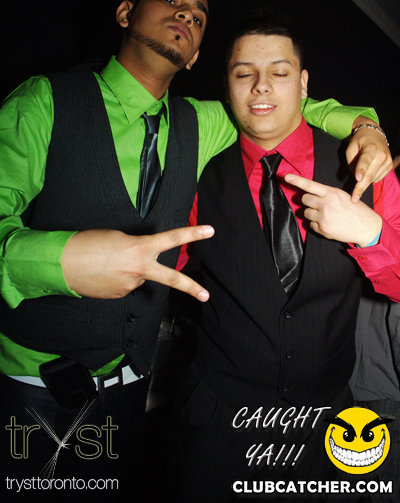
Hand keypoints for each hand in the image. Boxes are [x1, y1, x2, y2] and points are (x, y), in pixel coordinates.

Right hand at [62, 226, 214, 300]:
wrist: (62, 264)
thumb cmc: (87, 244)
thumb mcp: (118, 236)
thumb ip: (137, 246)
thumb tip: (141, 258)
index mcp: (140, 248)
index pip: (171, 238)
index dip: (192, 233)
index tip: (209, 230)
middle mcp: (139, 269)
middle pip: (171, 279)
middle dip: (190, 287)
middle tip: (205, 295)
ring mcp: (130, 285)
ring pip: (138, 277)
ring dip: (128, 271)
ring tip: (106, 264)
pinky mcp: (119, 296)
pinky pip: (125, 285)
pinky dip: (117, 279)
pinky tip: (103, 274)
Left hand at [284, 174, 381, 246]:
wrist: (365, 227)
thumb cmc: (354, 209)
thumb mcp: (342, 195)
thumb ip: (326, 194)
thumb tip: (309, 193)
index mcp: (331, 193)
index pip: (310, 185)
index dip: (296, 180)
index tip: (286, 177)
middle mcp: (326, 204)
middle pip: (304, 199)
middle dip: (308, 201)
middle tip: (319, 204)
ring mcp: (323, 218)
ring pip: (305, 212)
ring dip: (312, 213)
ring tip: (326, 215)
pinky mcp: (322, 229)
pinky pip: (310, 225)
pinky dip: (316, 224)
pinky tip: (328, 223)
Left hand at [346, 117, 391, 202]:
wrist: (374, 134)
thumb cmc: (360, 141)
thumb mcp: (351, 147)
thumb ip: (351, 161)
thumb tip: (355, 177)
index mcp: (371, 148)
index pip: (365, 161)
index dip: (361, 170)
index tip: (357, 179)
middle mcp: (382, 155)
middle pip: (370, 175)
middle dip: (361, 188)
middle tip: (354, 199)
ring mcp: (387, 161)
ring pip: (374, 179)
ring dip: (365, 181)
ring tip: (360, 173)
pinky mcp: (389, 166)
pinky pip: (378, 178)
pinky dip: (371, 178)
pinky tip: (368, 171)